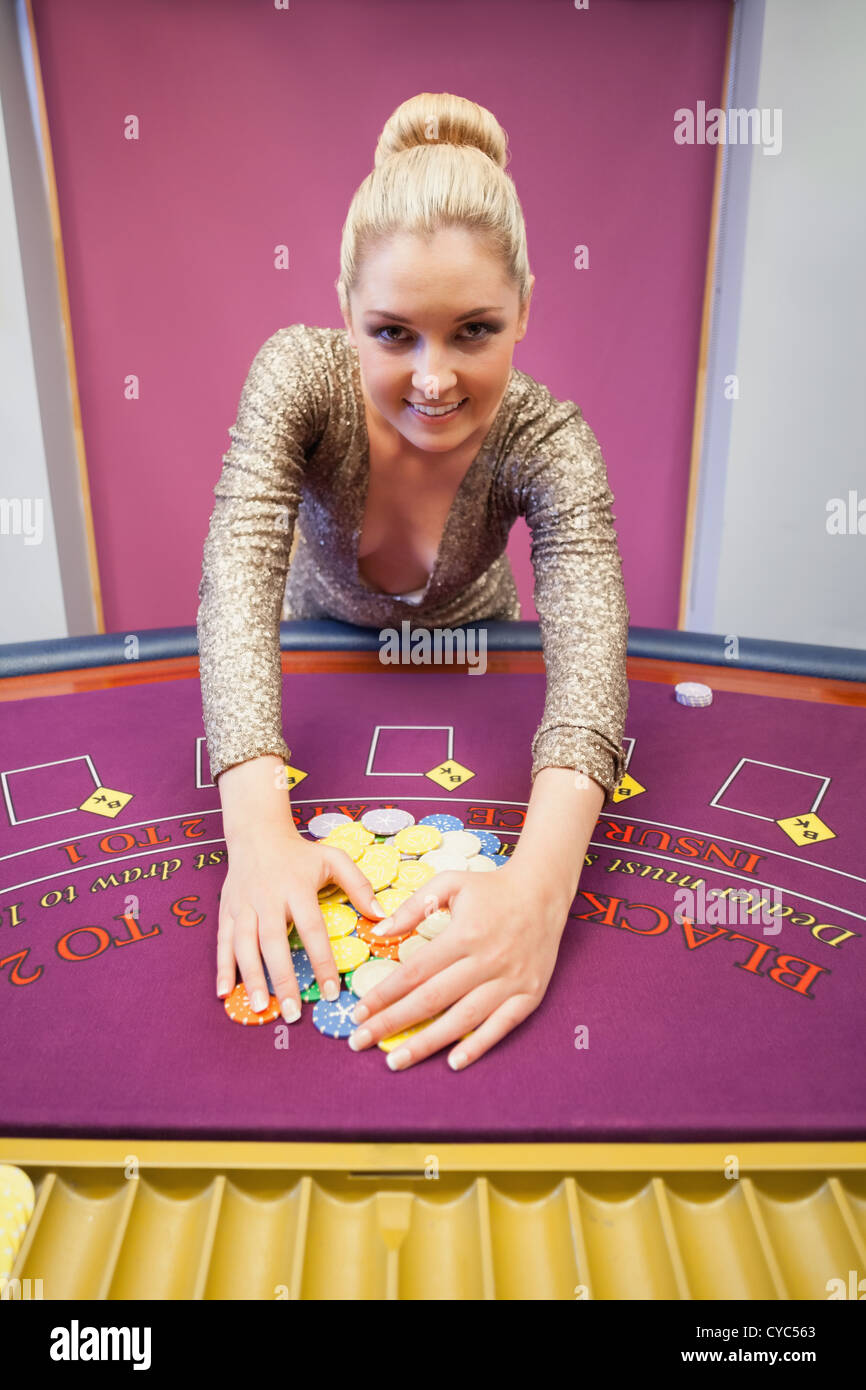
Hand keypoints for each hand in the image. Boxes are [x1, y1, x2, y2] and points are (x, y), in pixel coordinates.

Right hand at [216, 824, 386, 1022]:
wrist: (256, 833)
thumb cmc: (300, 852)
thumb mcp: (334, 859)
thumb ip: (359, 885)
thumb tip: (380, 916)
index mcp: (296, 887)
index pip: (312, 929)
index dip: (322, 961)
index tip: (332, 991)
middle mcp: (267, 898)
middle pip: (274, 942)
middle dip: (283, 978)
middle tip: (292, 1013)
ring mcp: (243, 905)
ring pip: (244, 945)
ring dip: (251, 977)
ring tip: (261, 1007)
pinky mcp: (227, 910)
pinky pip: (223, 942)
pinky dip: (222, 967)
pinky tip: (224, 992)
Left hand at [347, 864, 568, 1068]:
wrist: (543, 892)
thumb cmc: (491, 888)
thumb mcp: (450, 884)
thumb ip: (412, 907)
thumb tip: (378, 930)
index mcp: (464, 934)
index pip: (415, 972)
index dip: (384, 994)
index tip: (358, 1012)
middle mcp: (487, 960)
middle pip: (432, 1000)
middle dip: (392, 1023)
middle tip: (360, 1041)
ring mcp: (510, 980)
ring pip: (462, 1019)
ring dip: (427, 1043)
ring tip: (396, 1061)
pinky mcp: (529, 994)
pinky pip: (501, 1026)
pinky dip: (478, 1046)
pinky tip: (453, 1062)